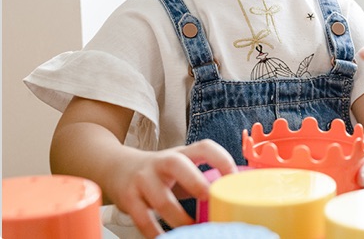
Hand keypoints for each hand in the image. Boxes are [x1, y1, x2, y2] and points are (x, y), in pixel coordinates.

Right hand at [107, 139, 236, 237]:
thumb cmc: (159, 172)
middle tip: (210, 198)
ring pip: (162, 199)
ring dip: (179, 218)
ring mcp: (143, 179)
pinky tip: (166, 238)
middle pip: (178, 165)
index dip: (221, 159)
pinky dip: (155, 232)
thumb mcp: (181, 167)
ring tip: (192, 229)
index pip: (204, 147)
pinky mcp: (128, 198)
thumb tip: (232, 196)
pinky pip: (143, 219)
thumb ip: (202, 178)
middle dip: (196, 182)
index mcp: (181, 153)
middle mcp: (161, 162)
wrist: (116, 168)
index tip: (233, 177)